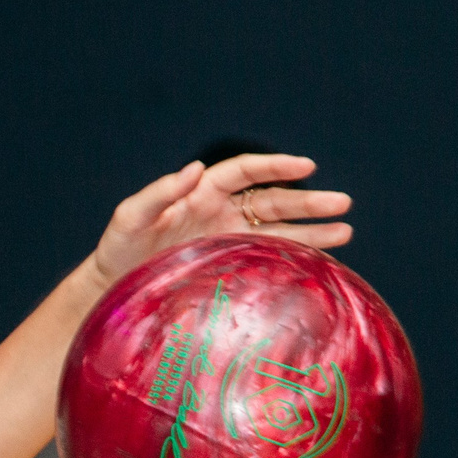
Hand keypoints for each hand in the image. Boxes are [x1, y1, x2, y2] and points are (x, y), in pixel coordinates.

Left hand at [89, 153, 352, 291]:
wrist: (112, 291)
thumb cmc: (118, 251)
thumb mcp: (130, 219)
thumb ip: (159, 193)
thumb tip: (194, 168)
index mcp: (201, 195)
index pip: (246, 173)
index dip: (276, 167)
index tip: (306, 166)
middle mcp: (220, 215)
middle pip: (273, 201)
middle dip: (308, 202)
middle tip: (344, 204)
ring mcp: (229, 242)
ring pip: (279, 231)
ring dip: (312, 231)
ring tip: (346, 232)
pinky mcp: (230, 269)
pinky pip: (269, 260)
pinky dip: (294, 260)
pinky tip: (322, 264)